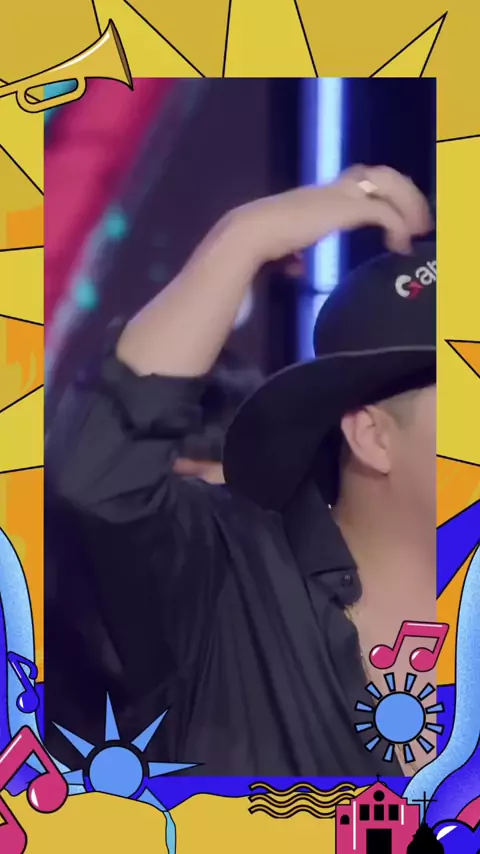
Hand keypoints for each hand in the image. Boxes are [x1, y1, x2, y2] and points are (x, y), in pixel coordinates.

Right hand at [231, 165, 432, 262]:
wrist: (250, 234)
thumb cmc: (259, 243)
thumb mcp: (281, 247)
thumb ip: (292, 255)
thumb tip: (294, 267)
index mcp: (318, 196)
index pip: (358, 181)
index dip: (381, 193)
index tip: (396, 215)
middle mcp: (332, 189)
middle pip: (379, 174)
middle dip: (405, 193)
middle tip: (419, 220)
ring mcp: (339, 195)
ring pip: (388, 184)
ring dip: (408, 204)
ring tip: (418, 229)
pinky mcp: (345, 209)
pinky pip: (383, 212)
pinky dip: (398, 226)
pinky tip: (400, 245)